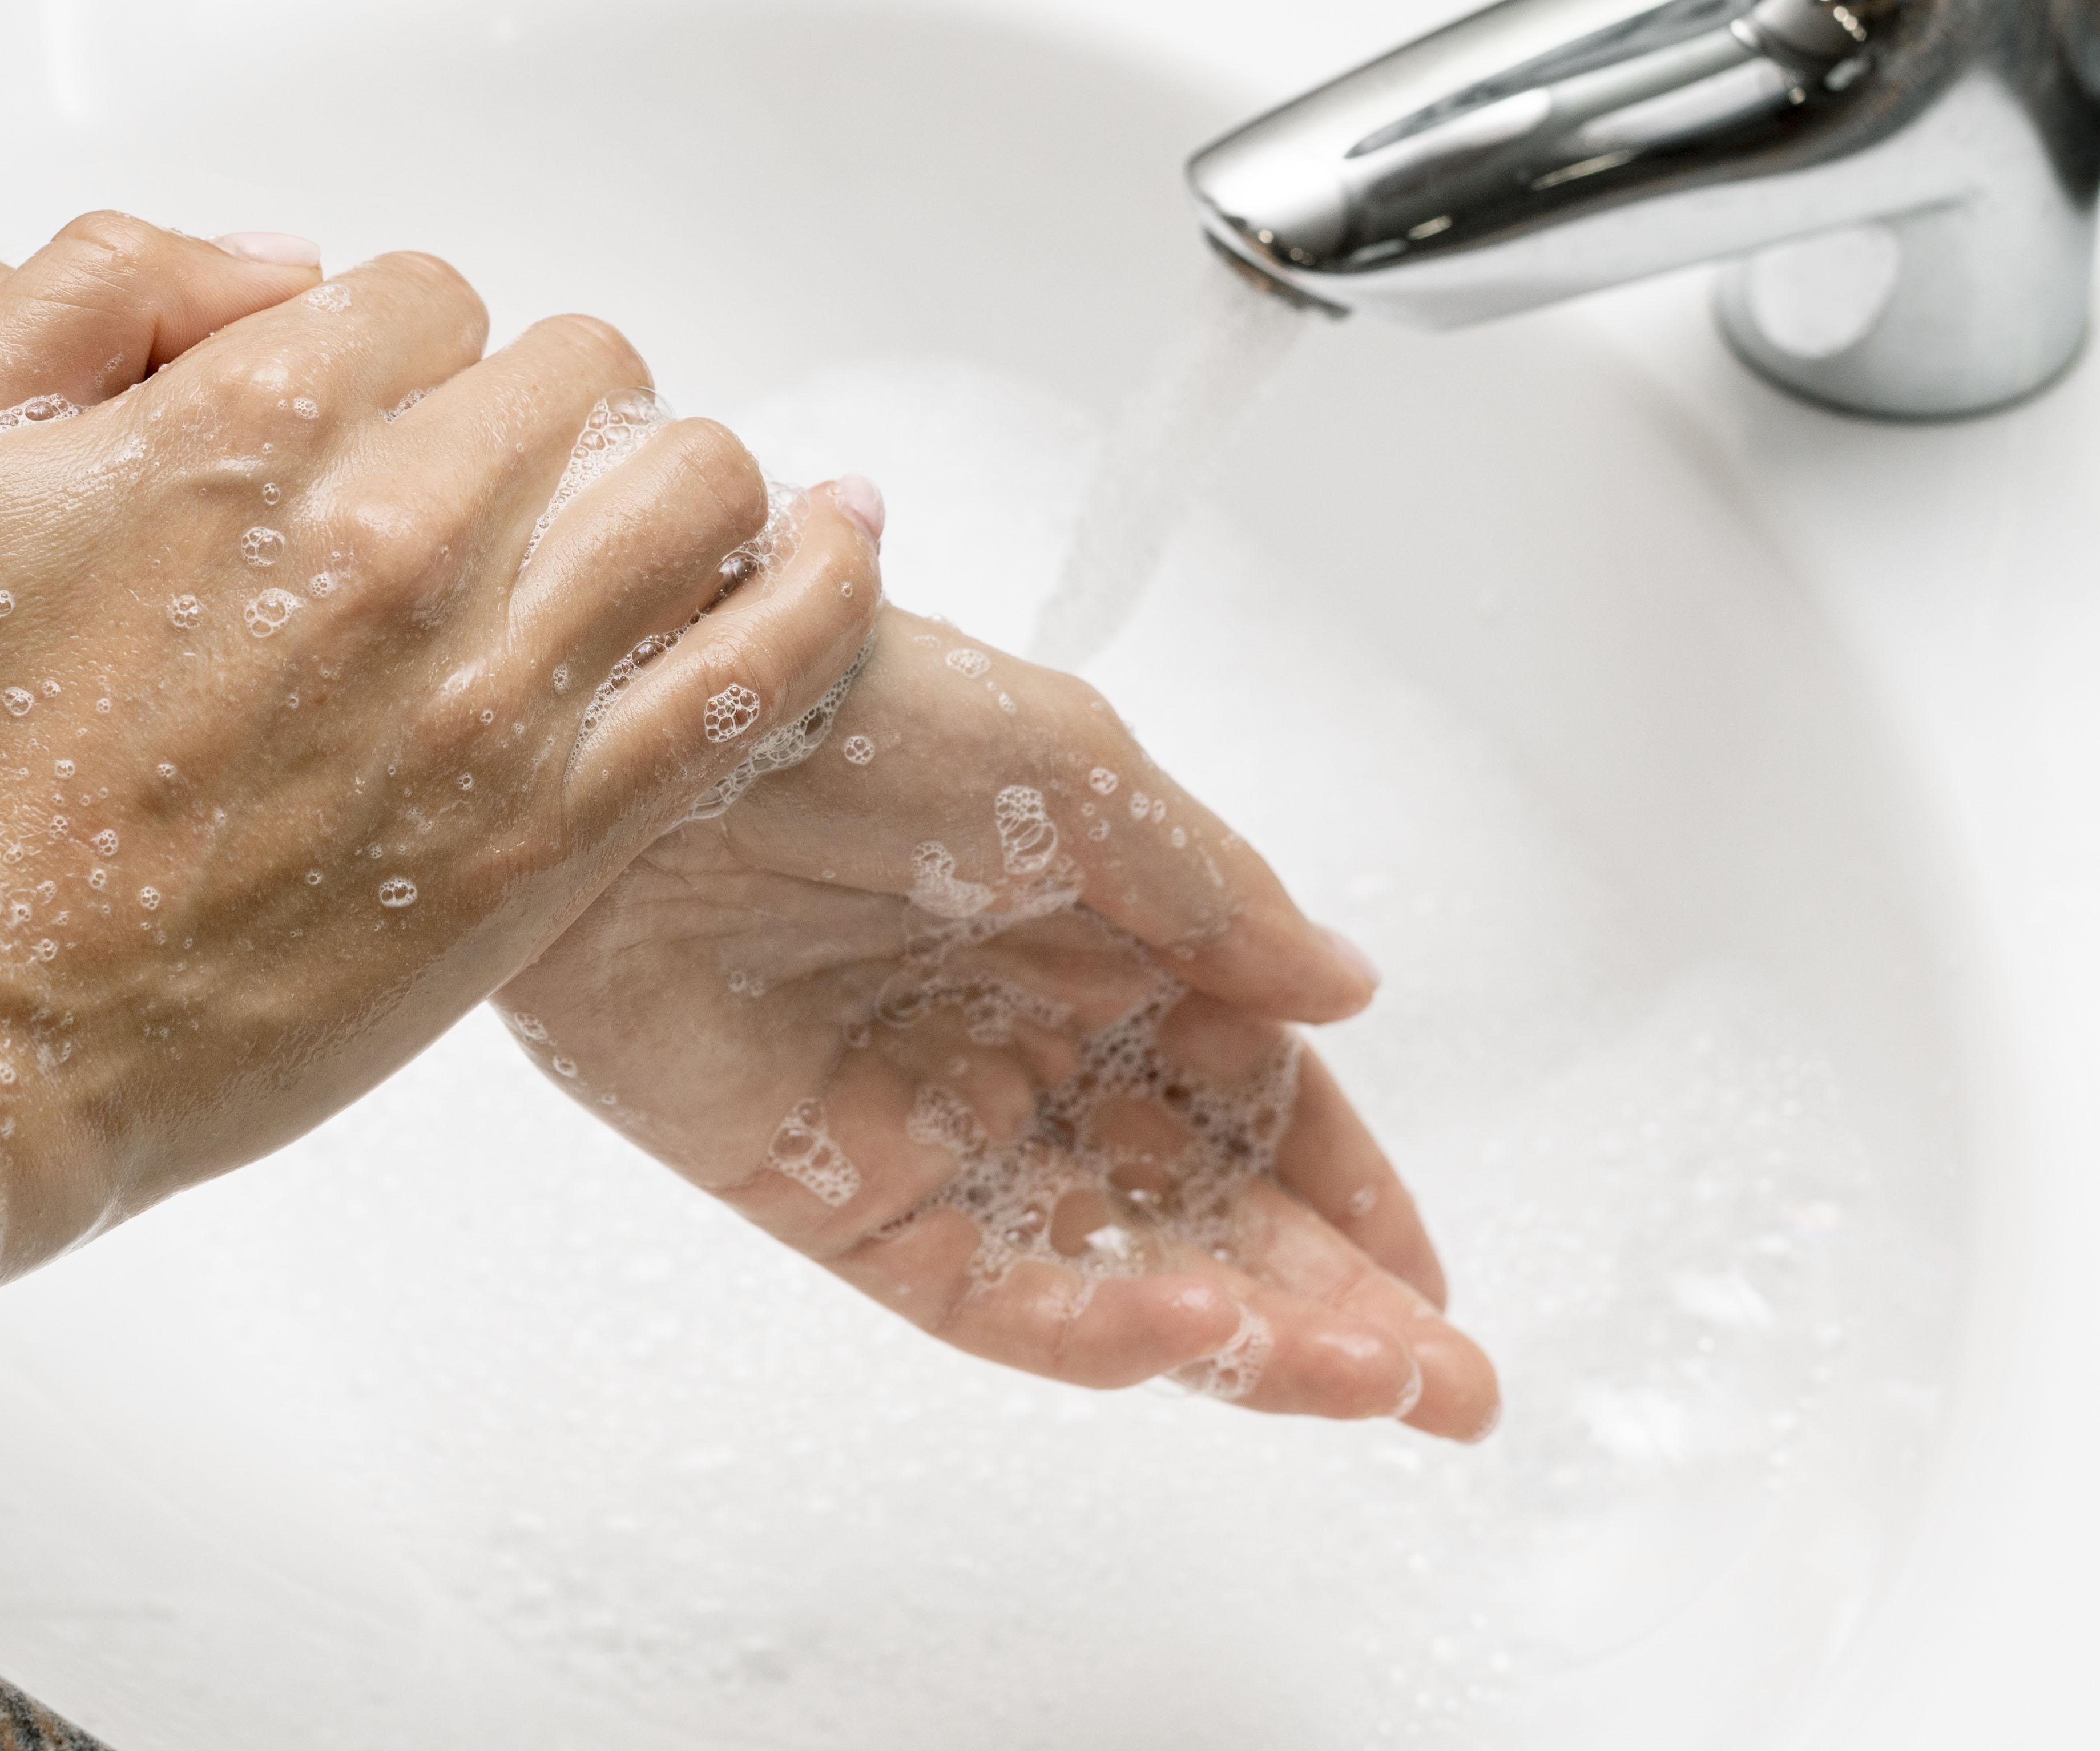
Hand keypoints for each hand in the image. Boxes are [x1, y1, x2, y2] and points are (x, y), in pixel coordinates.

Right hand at [0, 212, 886, 1288]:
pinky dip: (827, 588)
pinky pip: (762, 670)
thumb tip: (281, 260)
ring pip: (700, 484)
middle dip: (540, 405)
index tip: (374, 423)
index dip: (400, 350)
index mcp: (245, 423)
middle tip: (498, 485)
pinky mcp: (555, 835)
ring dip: (680, 480)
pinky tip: (842, 545)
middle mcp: (394, 535)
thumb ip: (92, 288)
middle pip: (579, 370)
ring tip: (646, 521)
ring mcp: (491, 692)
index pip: (427, 292)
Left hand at [497, 604, 1500, 1438]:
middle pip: (1205, 1207)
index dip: (1348, 1189)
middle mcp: (1027, 1041)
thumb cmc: (856, 709)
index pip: (1257, 1097)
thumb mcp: (1079, 772)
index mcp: (1100, 937)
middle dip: (1332, 1303)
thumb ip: (1215, 896)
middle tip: (1446, 1390)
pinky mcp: (838, 1194)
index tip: (1433, 1282)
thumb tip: (1347, 988)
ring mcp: (937, 1127)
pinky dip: (1098, 1325)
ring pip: (1118, 1267)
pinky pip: (988, 1291)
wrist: (653, 738)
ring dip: (1246, 1333)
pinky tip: (1197, 1330)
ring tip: (1366, 1382)